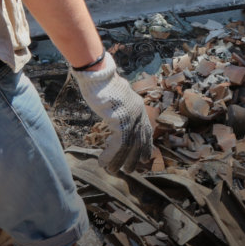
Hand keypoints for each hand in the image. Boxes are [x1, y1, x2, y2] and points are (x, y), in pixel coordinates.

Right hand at [72, 53, 152, 172]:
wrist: (98, 75)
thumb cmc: (102, 84)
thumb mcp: (116, 99)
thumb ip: (119, 109)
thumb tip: (115, 119)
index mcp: (138, 107)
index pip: (146, 130)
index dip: (146, 145)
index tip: (146, 158)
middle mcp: (138, 112)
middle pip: (141, 141)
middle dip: (136, 158)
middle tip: (130, 170)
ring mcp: (131, 116)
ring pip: (130, 146)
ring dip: (120, 161)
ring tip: (113, 170)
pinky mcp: (121, 120)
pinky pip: (118, 144)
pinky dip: (110, 155)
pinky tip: (102, 161)